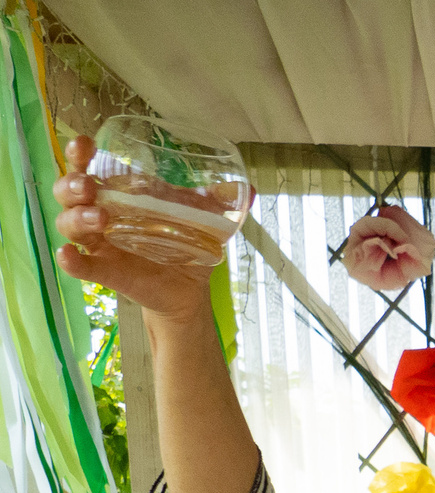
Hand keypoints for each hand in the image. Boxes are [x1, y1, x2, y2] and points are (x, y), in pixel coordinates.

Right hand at [52, 137, 223, 317]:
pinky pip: (82, 266)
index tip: (83, 143)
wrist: (192, 290)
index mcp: (119, 195)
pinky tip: (68, 256)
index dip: (79, 154)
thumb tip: (248, 190)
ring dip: (76, 218)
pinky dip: (72, 262)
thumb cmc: (186, 245)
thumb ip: (218, 203)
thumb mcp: (203, 221)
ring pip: (70, 226)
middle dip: (72, 185)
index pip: (89, 168)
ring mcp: (101, 245)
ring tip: (97, 219)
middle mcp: (101, 215)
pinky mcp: (107, 272)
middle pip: (69, 193)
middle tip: (89, 186)